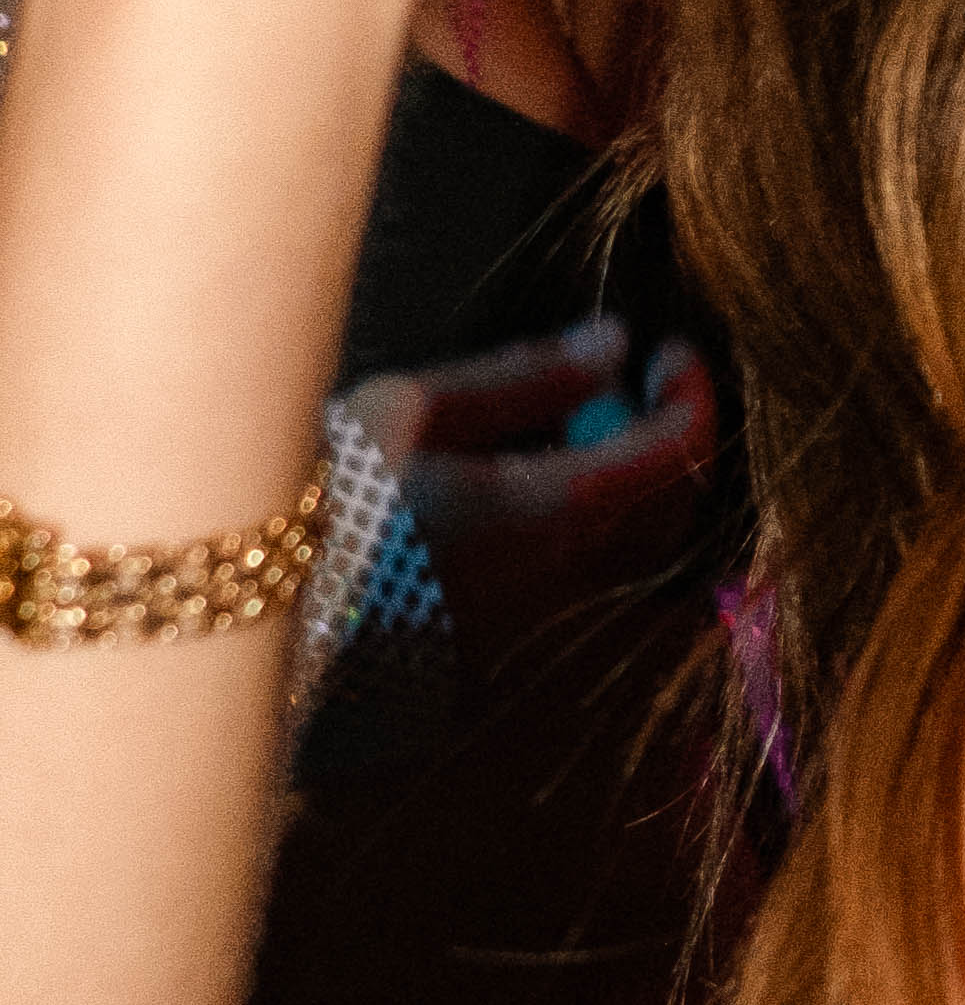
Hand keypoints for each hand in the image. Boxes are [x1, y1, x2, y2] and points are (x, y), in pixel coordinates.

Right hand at [343, 319, 722, 686]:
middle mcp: (559, 588)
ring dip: (626, 493)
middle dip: (665, 445)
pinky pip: (582, 589)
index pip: (676, 455)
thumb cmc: (310, 492)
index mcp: (547, 517)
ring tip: (554, 436)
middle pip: (672, 516)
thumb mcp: (410, 409)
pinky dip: (583, 535)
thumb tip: (615, 343)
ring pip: (632, 559)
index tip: (667, 351)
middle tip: (613, 389)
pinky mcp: (500, 661)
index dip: (690, 395)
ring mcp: (532, 636)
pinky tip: (515, 495)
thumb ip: (527, 378)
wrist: (233, 612)